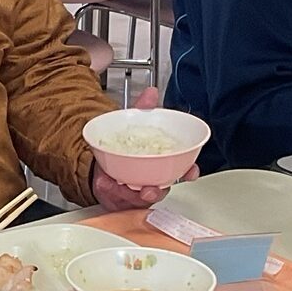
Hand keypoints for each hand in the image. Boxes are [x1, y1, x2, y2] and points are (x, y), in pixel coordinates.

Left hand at [91, 86, 198, 209]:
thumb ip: (142, 109)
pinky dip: (109, 189)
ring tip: (119, 185)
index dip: (189, 172)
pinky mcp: (120, 199)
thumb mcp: (132, 124)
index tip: (190, 172)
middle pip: (161, 189)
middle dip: (156, 191)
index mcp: (161, 164)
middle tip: (150, 188)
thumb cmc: (125, 147)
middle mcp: (151, 180)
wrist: (101, 162)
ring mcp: (136, 192)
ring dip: (130, 194)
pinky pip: (116, 197)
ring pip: (138, 197)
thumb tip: (151, 91)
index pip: (182, 170)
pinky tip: (104, 181)